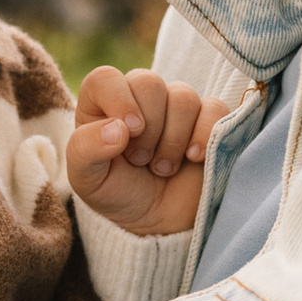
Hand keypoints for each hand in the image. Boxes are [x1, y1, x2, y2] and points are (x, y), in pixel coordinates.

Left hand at [67, 66, 228, 237]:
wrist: (159, 222)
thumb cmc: (118, 194)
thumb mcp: (87, 180)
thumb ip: (86, 149)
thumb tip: (118, 128)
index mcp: (103, 104)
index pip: (106, 78)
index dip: (118, 100)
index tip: (128, 132)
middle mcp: (139, 97)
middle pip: (148, 82)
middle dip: (148, 128)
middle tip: (141, 160)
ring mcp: (176, 106)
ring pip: (183, 97)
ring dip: (173, 140)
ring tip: (163, 167)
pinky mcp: (208, 118)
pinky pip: (215, 109)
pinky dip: (205, 135)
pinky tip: (195, 158)